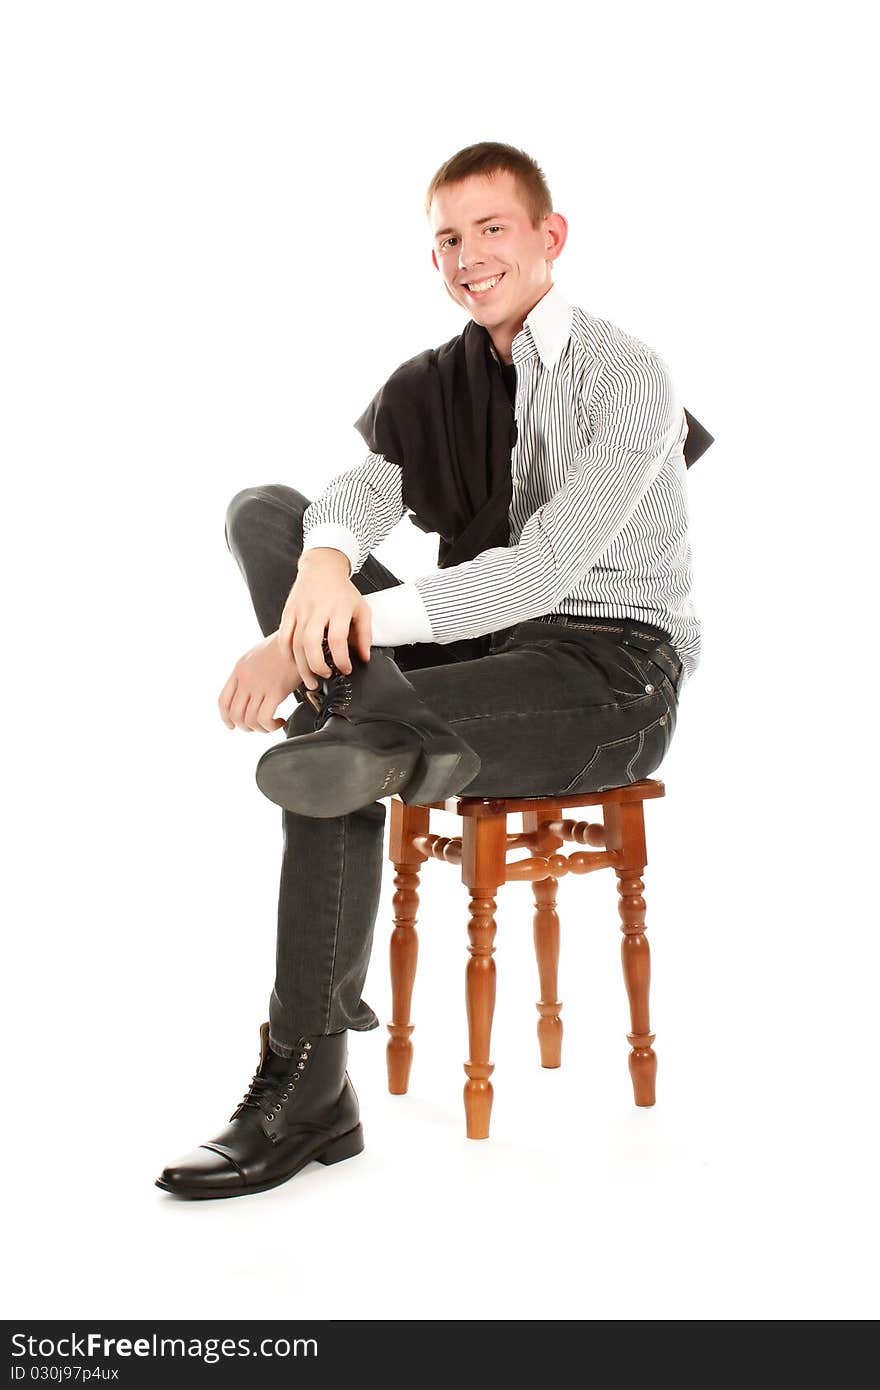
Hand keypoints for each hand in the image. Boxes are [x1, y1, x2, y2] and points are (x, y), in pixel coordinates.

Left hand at [218, 632, 302, 731]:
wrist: (300, 637)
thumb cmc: (285, 646)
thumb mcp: (257, 655)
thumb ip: (250, 672)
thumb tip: (251, 690)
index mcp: (239, 669)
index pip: (223, 701)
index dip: (226, 718)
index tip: (232, 725)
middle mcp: (246, 679)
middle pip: (235, 714)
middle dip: (246, 727)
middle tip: (258, 727)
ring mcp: (259, 685)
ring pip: (249, 720)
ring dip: (261, 729)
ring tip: (273, 724)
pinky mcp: (275, 691)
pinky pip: (265, 719)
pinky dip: (271, 726)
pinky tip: (281, 721)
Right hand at [277, 548, 372, 688]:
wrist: (321, 568)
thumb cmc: (342, 591)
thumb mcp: (361, 608)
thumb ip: (364, 634)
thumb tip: (364, 657)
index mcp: (338, 608)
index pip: (337, 638)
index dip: (342, 659)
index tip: (346, 669)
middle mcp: (317, 609)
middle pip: (311, 642)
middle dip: (317, 665)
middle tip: (326, 676)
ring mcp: (300, 610)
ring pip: (295, 643)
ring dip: (302, 666)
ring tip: (312, 680)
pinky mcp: (288, 612)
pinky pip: (283, 637)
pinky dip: (287, 654)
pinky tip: (296, 663)